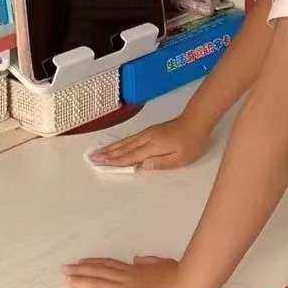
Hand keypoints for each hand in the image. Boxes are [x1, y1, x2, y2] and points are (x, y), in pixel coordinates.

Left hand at [64, 256, 204, 287]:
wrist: (190, 287)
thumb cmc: (181, 276)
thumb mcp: (164, 264)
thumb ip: (150, 262)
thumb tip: (137, 259)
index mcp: (137, 270)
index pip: (111, 265)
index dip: (95, 264)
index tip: (81, 262)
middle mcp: (129, 278)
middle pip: (100, 273)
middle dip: (81, 271)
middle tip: (65, 269)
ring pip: (101, 285)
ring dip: (83, 282)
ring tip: (67, 280)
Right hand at [87, 115, 209, 171]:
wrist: (195, 121)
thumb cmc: (191, 143)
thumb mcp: (181, 159)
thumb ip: (161, 163)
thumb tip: (143, 166)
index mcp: (152, 146)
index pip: (130, 156)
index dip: (115, 161)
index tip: (101, 163)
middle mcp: (146, 138)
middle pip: (123, 148)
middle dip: (107, 154)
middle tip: (92, 157)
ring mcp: (147, 133)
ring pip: (125, 142)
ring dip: (111, 147)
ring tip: (99, 151)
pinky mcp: (149, 131)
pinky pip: (130, 138)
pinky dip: (120, 143)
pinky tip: (116, 145)